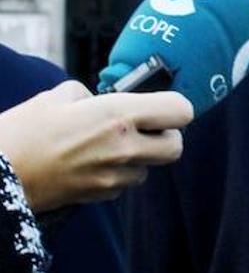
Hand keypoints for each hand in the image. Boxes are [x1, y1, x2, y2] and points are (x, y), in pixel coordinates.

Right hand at [0, 82, 192, 210]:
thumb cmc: (24, 130)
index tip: (160, 107)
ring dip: (138, 158)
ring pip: (149, 169)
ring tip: (107, 147)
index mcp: (119, 114)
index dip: (174, 107)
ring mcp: (113, 175)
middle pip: (176, 147)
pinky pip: (124, 185)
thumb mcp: (59, 96)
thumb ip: (93, 95)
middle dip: (165, 137)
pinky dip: (116, 175)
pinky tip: (91, 164)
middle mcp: (124, 146)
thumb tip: (105, 100)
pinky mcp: (99, 196)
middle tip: (143, 129)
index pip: (181, 111)